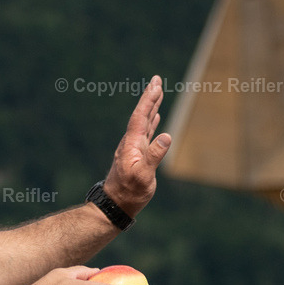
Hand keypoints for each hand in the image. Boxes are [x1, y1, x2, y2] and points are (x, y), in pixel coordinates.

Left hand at [103, 75, 171, 216]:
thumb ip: (154, 156)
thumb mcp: (143, 176)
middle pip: (142, 114)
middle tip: (156, 79)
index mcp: (132, 144)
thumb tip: (167, 136)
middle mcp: (131, 142)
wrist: (116, 204)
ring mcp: (134, 148)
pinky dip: (152, 122)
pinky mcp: (137, 155)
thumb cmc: (130, 192)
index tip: (156, 85)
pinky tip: (156, 117)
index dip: (148, 100)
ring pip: (144, 122)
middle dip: (150, 97)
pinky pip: (146, 133)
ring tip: (158, 93)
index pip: (141, 116)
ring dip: (151, 107)